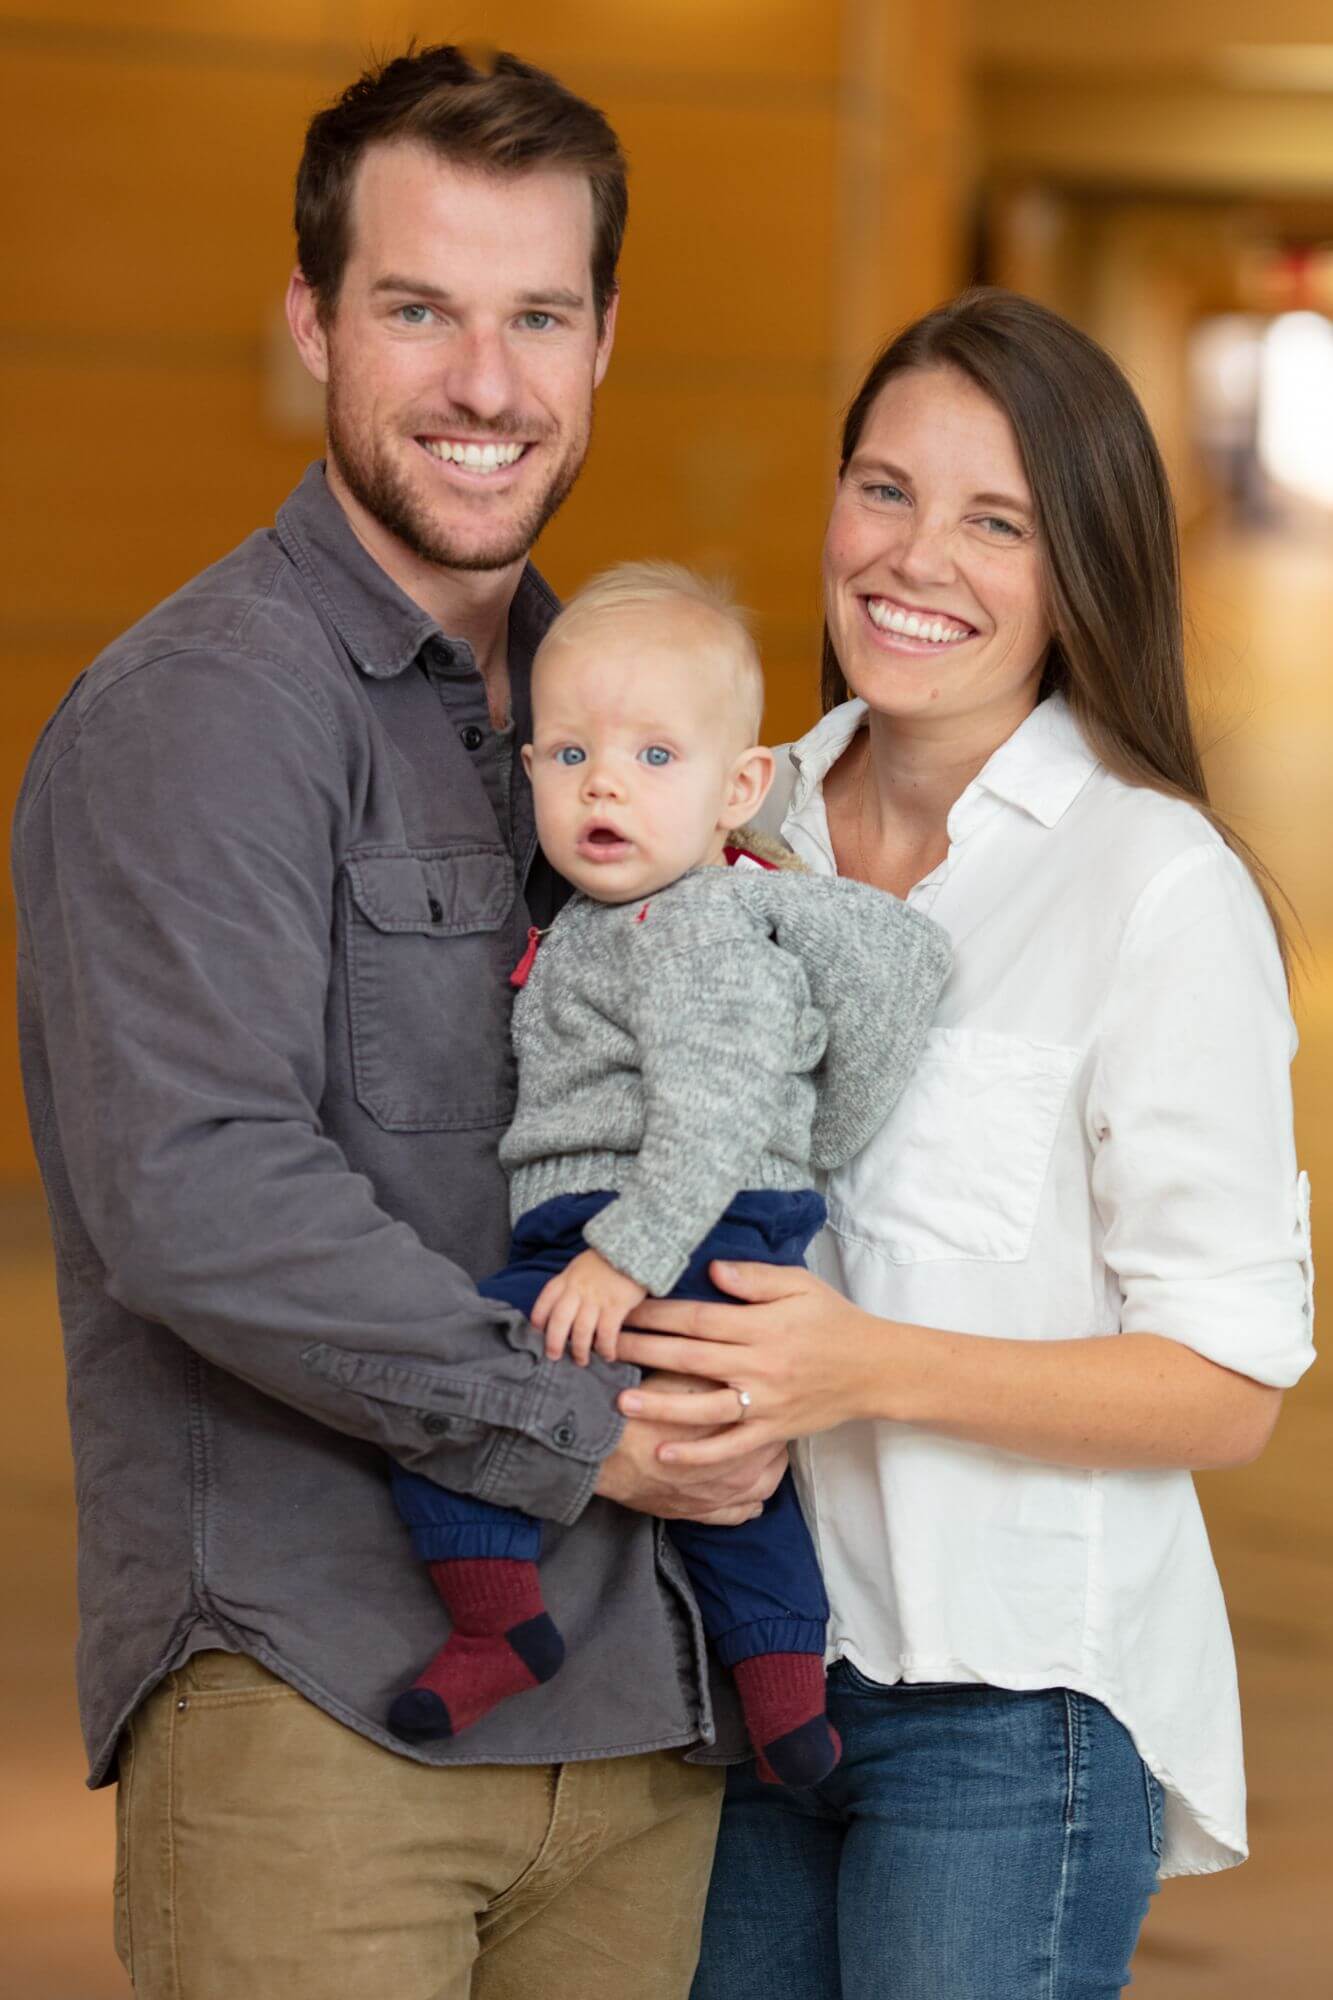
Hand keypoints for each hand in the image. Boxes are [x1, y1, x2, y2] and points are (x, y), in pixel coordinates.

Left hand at [531, 1247, 647, 1365]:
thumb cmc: (608, 1260)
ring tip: (581, 1361)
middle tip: (553, 1356)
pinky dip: (605, 1348)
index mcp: (566, 1278)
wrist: (635, 1247)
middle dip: (554, 1343)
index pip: (545, 1301)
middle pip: (559, 1321)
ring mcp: (596, 1298)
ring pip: (581, 1331)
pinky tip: (608, 1355)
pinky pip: (606, 1333)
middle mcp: (577, 1289)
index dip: (539, 1319)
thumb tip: (565, 1308)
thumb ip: (570, 1284)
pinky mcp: (616, 1306)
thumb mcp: (581, 1266)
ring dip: (580, 1350)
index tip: (539, 1331)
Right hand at [595, 1370, 787, 1523]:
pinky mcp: (704, 1514)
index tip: (765, 1389)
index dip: (771, 1400)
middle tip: (764, 1416)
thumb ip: (717, 1370)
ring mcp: (724, 1496)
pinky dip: (747, 1502)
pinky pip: (740, 1513)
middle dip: (772, 1433)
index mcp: (743, 1432)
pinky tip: (745, 1489)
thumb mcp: (685, 1376)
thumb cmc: (647, 1410)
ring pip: (765, 1483)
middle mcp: (742, 1469)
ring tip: (759, 1452)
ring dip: (765, 1467)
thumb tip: (739, 1354)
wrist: (606, 1453)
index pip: (774, 1416)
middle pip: (775, 1451)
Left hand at [615, 1259, 884, 1465]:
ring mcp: (765, 1402)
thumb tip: (713, 1269)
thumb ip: (755, 1279)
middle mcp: (759, 1365)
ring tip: (622, 1400)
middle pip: (690, 1358)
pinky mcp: (772, 1430)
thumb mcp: (800, 1286)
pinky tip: (664, 1453)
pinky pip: (730, 1447)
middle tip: (602, 1347)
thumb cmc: (832, 1320)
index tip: (623, 1309)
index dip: (657, 1314)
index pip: (698, 1319)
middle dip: (643, 1351)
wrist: (874, 1369)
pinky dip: (697, 1454)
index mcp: (762, 1326)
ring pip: (704, 1407)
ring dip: (661, 1403)